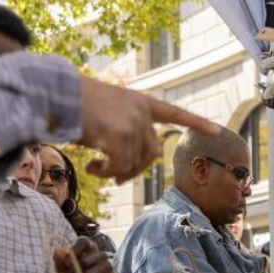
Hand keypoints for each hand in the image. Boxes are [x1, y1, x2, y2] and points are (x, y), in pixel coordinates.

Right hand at [78, 78, 219, 182]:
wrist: (56, 93)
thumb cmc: (75, 104)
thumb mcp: (108, 111)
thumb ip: (125, 130)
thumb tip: (129, 168)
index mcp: (140, 101)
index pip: (174, 113)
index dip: (196, 122)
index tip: (217, 131)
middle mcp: (140, 112)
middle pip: (151, 152)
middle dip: (134, 169)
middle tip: (114, 179)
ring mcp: (132, 123)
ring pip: (134, 163)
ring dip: (115, 173)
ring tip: (95, 169)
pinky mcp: (119, 136)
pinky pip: (119, 167)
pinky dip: (107, 173)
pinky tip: (92, 168)